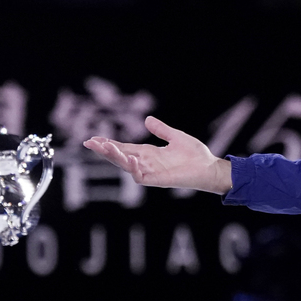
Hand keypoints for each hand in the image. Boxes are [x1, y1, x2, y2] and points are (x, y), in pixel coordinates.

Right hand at [83, 116, 232, 194]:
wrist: (210, 167)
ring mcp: (151, 172)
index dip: (109, 144)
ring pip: (126, 166)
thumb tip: (147, 119)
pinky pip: (141, 176)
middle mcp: (147, 163)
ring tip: (104, 147)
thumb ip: (161, 130)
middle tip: (89, 142)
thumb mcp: (176, 137)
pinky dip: (134, 168)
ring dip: (115, 157)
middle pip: (120, 157)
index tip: (93, 138)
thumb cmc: (196, 155)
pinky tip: (130, 158)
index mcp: (149, 153)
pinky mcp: (158, 180)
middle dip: (105, 150)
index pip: (124, 148)